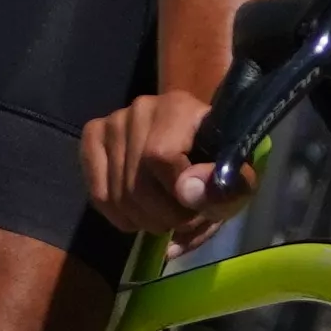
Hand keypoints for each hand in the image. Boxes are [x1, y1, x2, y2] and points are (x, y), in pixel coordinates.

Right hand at [82, 84, 240, 240]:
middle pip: (137, 183)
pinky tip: (140, 215)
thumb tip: (187, 195)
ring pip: (117, 195)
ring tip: (165, 218)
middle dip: (164, 216)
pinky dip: (120, 217)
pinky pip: (98, 194)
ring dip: (144, 221)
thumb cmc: (218, 161)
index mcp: (180, 108)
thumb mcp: (237, 180)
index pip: (161, 157)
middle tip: (182, 220)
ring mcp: (113, 122)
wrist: (196, 140)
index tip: (196, 211)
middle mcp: (141, 108)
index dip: (176, 196)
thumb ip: (224, 188)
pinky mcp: (93, 137)